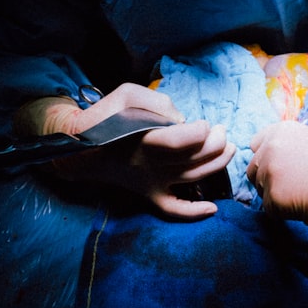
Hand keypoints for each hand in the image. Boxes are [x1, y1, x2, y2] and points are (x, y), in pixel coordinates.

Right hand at [15, 83, 236, 219]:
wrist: (78, 147)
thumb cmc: (105, 117)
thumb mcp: (128, 95)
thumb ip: (159, 102)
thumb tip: (182, 119)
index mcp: (144, 140)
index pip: (182, 141)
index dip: (201, 131)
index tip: (202, 122)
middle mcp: (150, 165)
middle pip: (194, 159)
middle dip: (217, 143)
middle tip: (222, 131)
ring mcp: (150, 182)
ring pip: (192, 179)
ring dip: (217, 165)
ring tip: (229, 149)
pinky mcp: (148, 192)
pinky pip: (171, 209)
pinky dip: (192, 213)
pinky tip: (213, 208)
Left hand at [247, 121, 307, 231]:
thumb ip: (292, 144)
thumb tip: (274, 153)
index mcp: (282, 130)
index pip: (255, 145)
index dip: (269, 158)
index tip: (285, 167)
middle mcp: (272, 147)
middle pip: (254, 169)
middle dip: (269, 179)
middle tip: (295, 185)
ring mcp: (271, 172)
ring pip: (260, 190)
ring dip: (275, 195)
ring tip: (302, 194)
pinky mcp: (273, 198)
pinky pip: (269, 209)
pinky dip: (282, 212)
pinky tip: (303, 205)